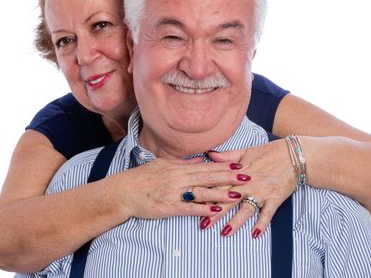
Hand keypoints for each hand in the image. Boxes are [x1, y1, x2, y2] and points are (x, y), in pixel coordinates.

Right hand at [112, 157, 250, 220]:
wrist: (123, 191)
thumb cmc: (142, 178)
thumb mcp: (162, 164)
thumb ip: (183, 163)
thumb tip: (200, 159)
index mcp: (178, 167)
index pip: (205, 166)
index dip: (224, 166)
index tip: (240, 164)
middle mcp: (178, 177)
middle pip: (208, 176)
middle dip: (229, 177)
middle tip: (247, 176)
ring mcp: (174, 192)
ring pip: (201, 191)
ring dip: (220, 193)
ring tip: (237, 194)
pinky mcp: (168, 206)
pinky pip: (189, 208)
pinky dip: (203, 209)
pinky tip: (216, 210)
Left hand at [202, 139, 295, 236]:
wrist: (294, 155)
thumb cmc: (269, 153)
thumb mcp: (245, 151)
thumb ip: (226, 156)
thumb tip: (208, 154)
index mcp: (239, 173)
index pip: (219, 185)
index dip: (206, 194)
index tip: (194, 203)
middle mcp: (248, 184)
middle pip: (228, 200)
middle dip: (215, 212)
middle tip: (203, 224)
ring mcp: (261, 192)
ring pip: (246, 209)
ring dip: (236, 221)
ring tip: (225, 232)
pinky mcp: (275, 198)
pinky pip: (267, 213)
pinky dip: (262, 223)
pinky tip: (255, 234)